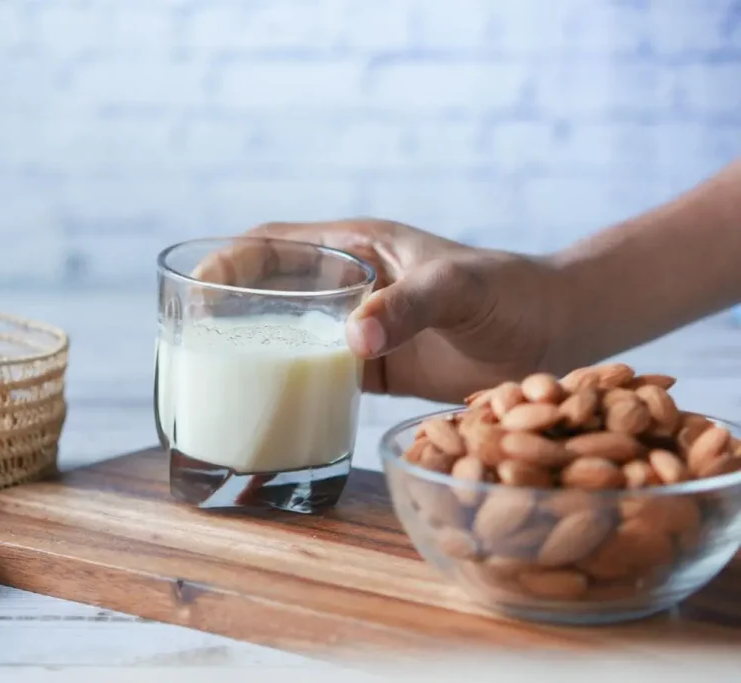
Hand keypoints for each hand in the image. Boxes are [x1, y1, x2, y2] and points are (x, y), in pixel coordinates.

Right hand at [203, 219, 571, 403]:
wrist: (553, 332)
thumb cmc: (509, 291)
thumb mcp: (459, 286)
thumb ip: (410, 305)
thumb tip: (352, 340)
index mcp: (356, 246)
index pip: (275, 243)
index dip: (229, 260)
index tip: (196, 286)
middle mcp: (348, 283)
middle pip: (268, 289)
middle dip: (226, 307)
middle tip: (190, 339)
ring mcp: (358, 327)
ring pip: (288, 333)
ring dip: (253, 348)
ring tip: (212, 375)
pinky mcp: (373, 367)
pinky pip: (318, 373)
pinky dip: (290, 384)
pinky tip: (268, 406)